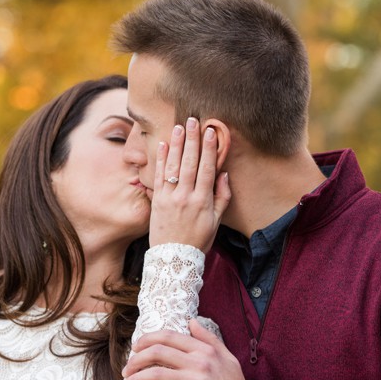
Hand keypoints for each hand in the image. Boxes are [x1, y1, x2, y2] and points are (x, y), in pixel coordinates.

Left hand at [119, 319, 246, 379]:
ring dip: (134, 379)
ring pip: (154, 373)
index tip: (135, 347)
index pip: (168, 336)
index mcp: (205, 350)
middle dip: (135, 359)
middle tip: (126, 369)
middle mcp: (199, 362)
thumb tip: (191, 322)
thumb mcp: (228, 358)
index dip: (147, 339)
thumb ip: (209, 339)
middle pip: (157, 352)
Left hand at [149, 117, 230, 249]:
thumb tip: (224, 175)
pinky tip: (162, 144)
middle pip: (189, 163)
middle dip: (192, 140)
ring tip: (179, 127)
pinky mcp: (156, 200)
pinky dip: (160, 160)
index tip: (210, 132)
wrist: (174, 258)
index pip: (207, 169)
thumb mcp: (216, 222)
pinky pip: (158, 176)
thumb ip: (222, 198)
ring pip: (173, 166)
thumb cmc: (198, 240)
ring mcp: (169, 198)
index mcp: (203, 201)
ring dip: (176, 145)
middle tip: (193, 121)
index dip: (209, 149)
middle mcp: (186, 197)